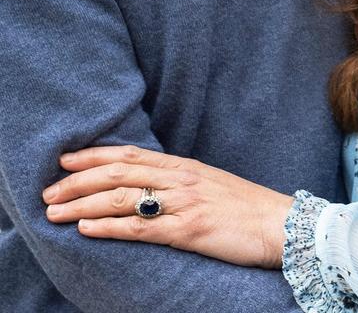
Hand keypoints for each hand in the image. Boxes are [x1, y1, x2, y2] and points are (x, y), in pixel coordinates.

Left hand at [42, 145, 293, 268]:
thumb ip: (179, 181)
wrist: (282, 225)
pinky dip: (110, 228)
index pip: (130, 154)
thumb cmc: (246, 208)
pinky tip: (87, 230)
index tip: (65, 158)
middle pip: (118, 173)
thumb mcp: (210, 184)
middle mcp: (180, 178)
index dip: (94, 154)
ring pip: (121, 199)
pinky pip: (141, 228)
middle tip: (48, 190)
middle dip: (78, 180)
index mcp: (184, 166)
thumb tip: (148, 184)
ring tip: (55, 212)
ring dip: (83, 204)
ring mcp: (183, 203)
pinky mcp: (189, 230)